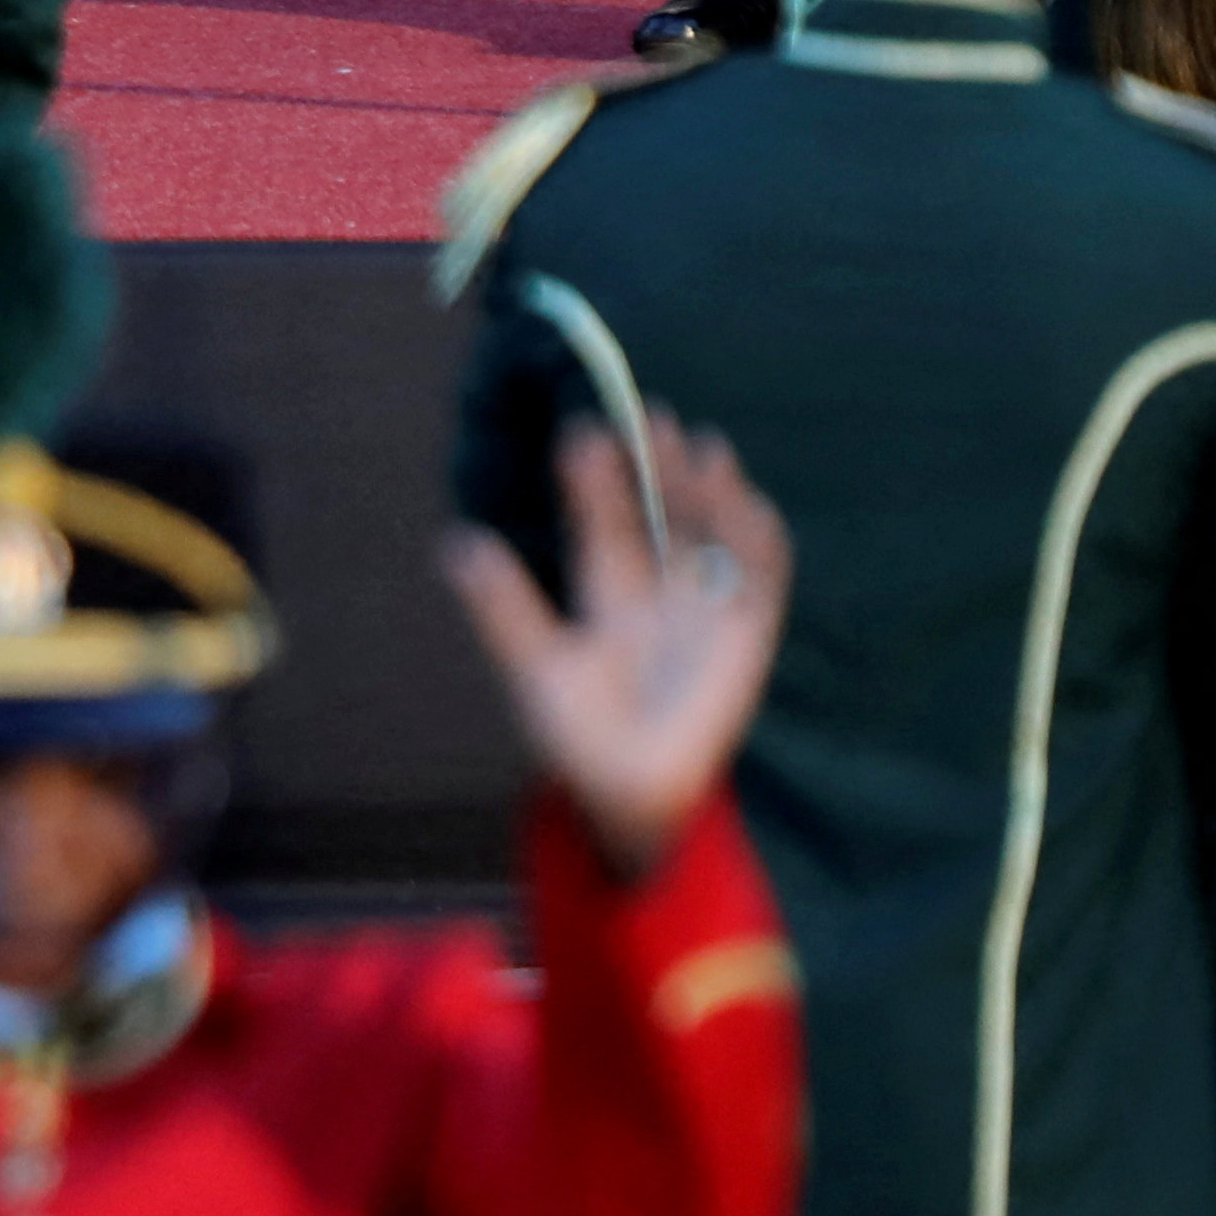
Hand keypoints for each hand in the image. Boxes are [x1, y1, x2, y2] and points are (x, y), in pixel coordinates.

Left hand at [440, 413, 788, 880]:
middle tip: (649, 415)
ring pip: (713, 536)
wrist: (631, 800)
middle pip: (663, 514)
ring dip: (712, 494)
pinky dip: (759, 545)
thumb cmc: (579, 738)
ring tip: (701, 446)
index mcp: (606, 590)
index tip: (581, 434)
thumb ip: (504, 609)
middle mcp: (658, 590)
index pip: (602, 521)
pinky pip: (760, 585)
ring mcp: (704, 612)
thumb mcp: (536, 669)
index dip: (594, 479)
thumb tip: (455, 543)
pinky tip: (748, 507)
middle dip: (659, 468)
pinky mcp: (745, 641)